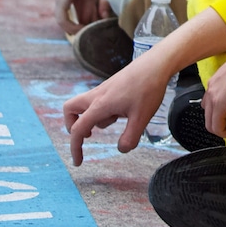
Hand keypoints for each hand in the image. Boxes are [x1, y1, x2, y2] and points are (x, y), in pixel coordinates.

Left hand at [53, 0, 120, 34]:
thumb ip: (98, 6)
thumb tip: (102, 17)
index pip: (73, 12)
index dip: (83, 23)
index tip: (93, 29)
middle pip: (69, 17)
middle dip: (81, 27)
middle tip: (91, 34)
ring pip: (63, 20)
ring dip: (75, 29)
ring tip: (87, 33)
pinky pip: (62, 18)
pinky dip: (71, 26)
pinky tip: (81, 29)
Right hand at [62, 39, 176, 163]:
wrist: (156, 64)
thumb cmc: (148, 89)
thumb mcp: (142, 118)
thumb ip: (130, 138)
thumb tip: (121, 149)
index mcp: (100, 105)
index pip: (78, 129)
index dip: (75, 148)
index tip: (78, 162)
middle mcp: (96, 96)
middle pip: (69, 109)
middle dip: (72, 125)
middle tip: (87, 136)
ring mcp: (102, 90)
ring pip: (86, 106)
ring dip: (96, 118)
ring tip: (120, 118)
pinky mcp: (110, 87)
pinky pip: (98, 102)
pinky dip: (104, 111)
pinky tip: (124, 111)